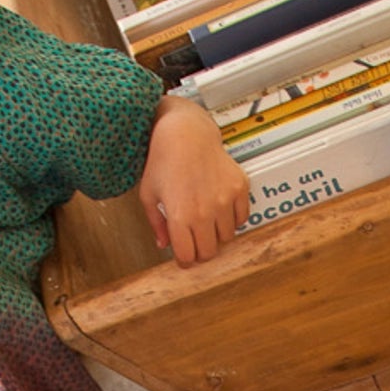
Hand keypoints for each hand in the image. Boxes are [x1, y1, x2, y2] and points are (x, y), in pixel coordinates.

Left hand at [139, 98, 251, 265]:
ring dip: (216, 234)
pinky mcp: (239, 189)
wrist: (186, 131)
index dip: (184, 260)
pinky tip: (219, 206)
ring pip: (226, 238)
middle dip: (200, 251)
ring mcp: (224, 200)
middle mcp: (204, 211)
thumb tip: (163, 245)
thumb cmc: (163, 159)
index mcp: (180, 216)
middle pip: (209, 252)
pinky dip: (232, 218)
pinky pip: (241, 218)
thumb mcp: (148, 192)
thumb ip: (156, 223)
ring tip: (206, 219)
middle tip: (195, 240)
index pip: (188, 257)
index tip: (184, 256)